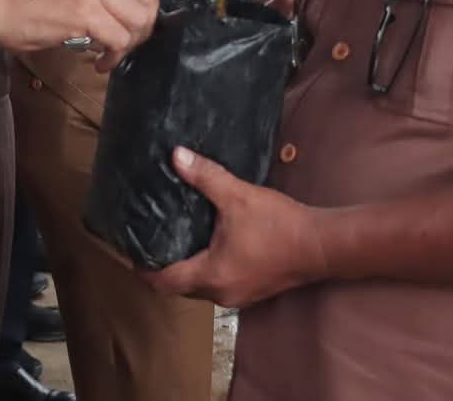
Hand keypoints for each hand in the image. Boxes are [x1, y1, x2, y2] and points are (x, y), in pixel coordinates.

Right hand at [0, 0, 158, 70]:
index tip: (133, 21)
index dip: (147, 1)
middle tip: (125, 42)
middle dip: (143, 26)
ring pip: (139, 20)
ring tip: (110, 53)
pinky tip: (99, 63)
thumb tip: (124, 7)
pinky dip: (114, 57)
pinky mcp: (82, 12)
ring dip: (129, 43)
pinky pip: (118, 39)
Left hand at [146, 148, 323, 307]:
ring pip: (198, 288)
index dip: (142, 267)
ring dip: (185, 269)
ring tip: (173, 240)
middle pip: (178, 288)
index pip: (163, 281)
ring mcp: (238, 296)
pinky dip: (206, 270)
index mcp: (211, 276)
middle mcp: (220, 293)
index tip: (129, 250)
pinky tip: (206, 246)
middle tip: (149, 240)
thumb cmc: (280, 225)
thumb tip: (176, 156)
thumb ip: (205, 176)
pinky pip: (217, 284)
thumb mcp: (238, 196)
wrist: (322, 245)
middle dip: (161, 268)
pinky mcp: (252, 290)